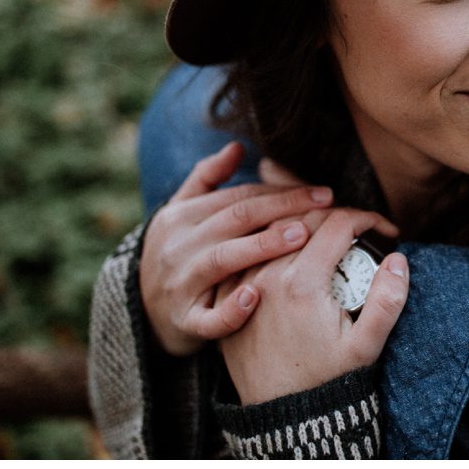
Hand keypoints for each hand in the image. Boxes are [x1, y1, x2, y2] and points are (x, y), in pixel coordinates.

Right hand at [139, 141, 335, 355]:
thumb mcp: (181, 214)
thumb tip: (237, 146)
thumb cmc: (178, 256)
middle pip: (237, 219)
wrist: (142, 314)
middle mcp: (177, 246)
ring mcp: (179, 284)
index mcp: (180, 216)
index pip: (239, 197)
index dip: (282, 191)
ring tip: (302, 236)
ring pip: (223, 259)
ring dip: (263, 245)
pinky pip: (209, 318)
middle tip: (325, 205)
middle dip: (284, 208)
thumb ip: (207, 179)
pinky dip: (231, 310)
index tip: (321, 192)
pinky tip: (256, 296)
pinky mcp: (184, 321)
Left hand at [219, 207, 409, 404]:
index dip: (369, 219)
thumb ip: (388, 300)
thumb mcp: (367, 346)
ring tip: (329, 234)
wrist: (283, 416)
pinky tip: (291, 248)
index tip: (385, 231)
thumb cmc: (328, 381)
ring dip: (304, 224)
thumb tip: (399, 258)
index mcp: (303, 283)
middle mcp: (268, 277)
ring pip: (274, 231)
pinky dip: (272, 243)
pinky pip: (248, 253)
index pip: (338, 224)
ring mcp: (243, 286)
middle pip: (305, 220)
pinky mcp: (228, 298)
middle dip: (339, 215)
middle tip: (360, 230)